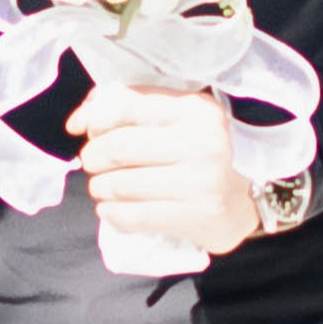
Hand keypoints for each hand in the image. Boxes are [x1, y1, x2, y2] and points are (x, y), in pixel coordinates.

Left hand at [67, 77, 257, 258]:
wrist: (246, 197)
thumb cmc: (201, 152)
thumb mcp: (175, 118)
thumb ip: (127, 107)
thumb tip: (77, 123)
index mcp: (194, 109)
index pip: (127, 106)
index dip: (95, 119)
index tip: (86, 132)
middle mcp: (200, 142)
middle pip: (118, 147)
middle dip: (93, 157)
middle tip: (94, 164)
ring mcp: (200, 182)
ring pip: (121, 184)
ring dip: (99, 188)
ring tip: (102, 188)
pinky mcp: (196, 217)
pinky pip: (134, 216)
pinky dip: (112, 213)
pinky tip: (112, 210)